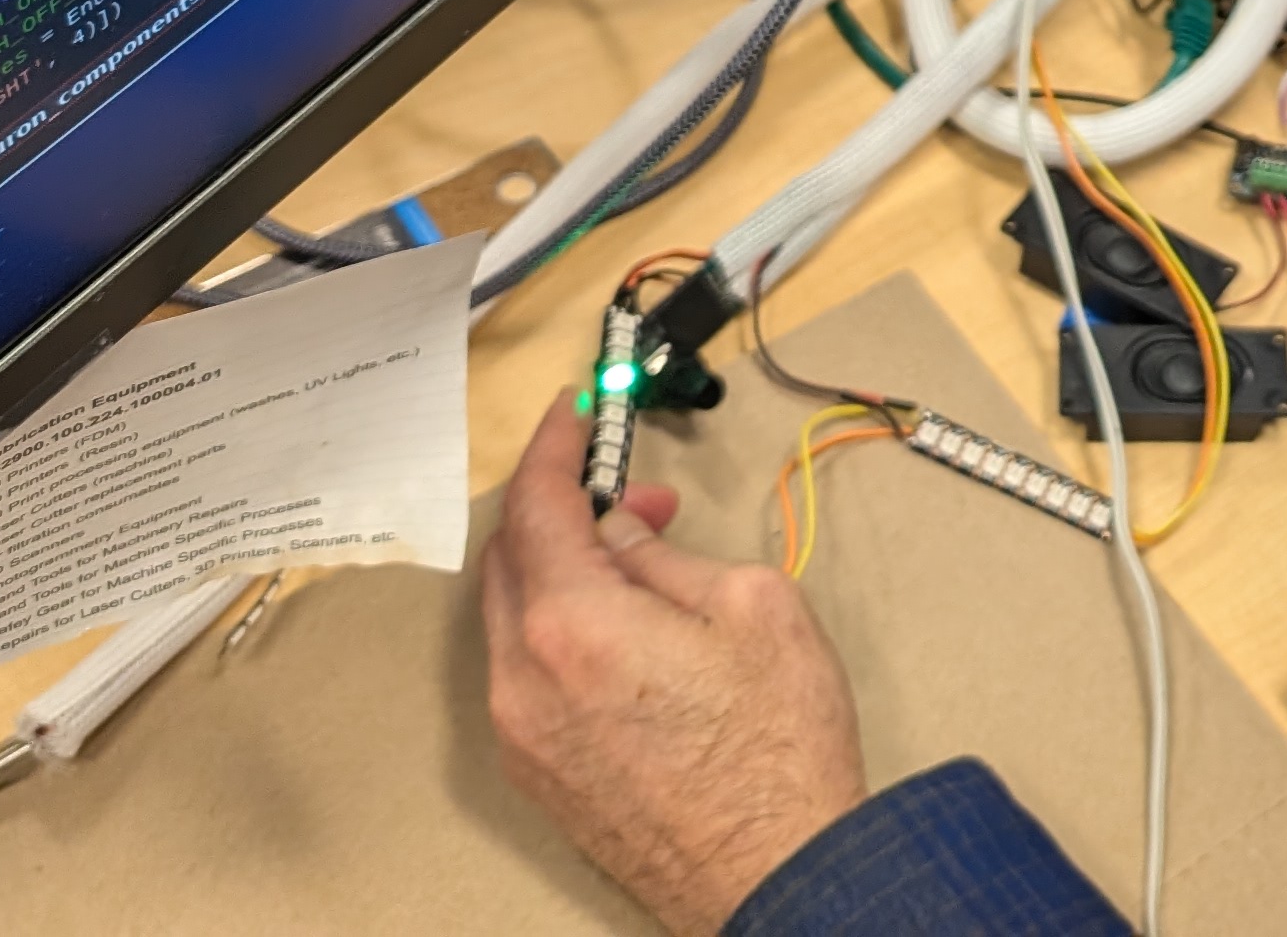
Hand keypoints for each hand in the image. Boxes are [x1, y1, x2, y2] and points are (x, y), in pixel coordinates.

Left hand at [481, 391, 866, 934]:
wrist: (776, 872)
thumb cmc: (778, 748)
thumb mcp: (752, 607)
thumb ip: (668, 558)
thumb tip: (621, 537)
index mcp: (572, 624)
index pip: (535, 505)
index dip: (553, 447)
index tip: (573, 415)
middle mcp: (523, 679)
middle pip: (508, 559)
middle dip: (561, 510)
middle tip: (634, 499)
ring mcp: (522, 734)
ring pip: (513, 620)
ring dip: (561, 575)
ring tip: (644, 573)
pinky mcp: (538, 775)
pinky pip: (526, 675)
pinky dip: (560, 632)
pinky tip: (627, 639)